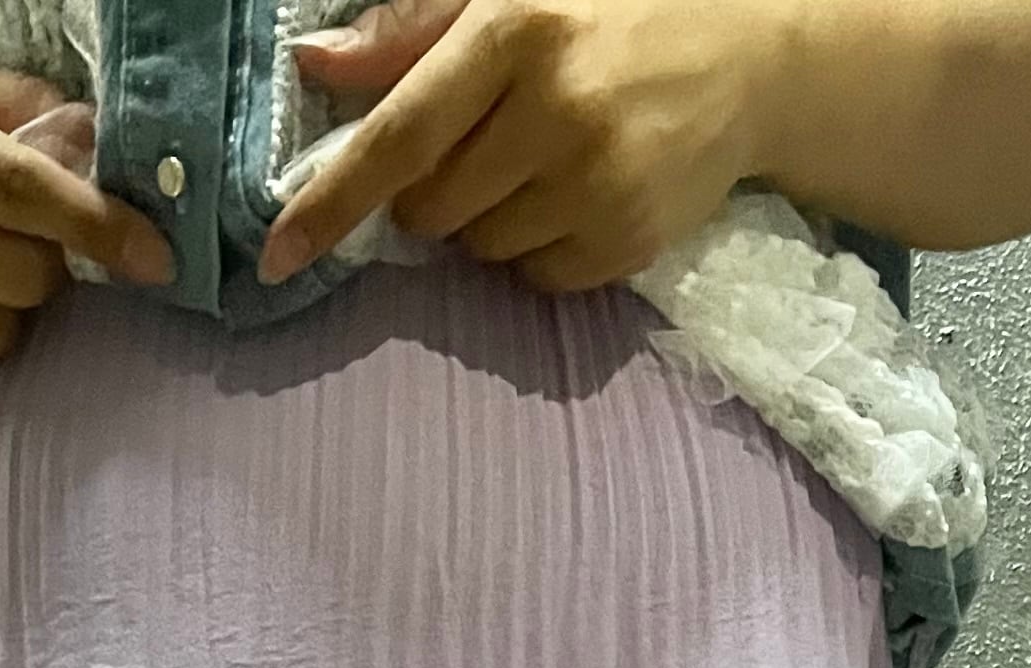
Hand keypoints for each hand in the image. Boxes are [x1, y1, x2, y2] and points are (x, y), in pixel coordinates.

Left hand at [255, 0, 787, 292]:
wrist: (750, 52)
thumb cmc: (613, 13)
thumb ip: (411, 32)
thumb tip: (315, 65)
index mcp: (518, 31)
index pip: (400, 134)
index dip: (333, 200)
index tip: (279, 253)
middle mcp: (557, 108)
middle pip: (431, 207)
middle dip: (433, 192)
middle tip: (485, 145)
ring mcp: (598, 181)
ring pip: (480, 249)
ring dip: (488, 220)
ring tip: (544, 160)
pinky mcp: (629, 237)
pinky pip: (536, 278)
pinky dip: (539, 249)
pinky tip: (579, 193)